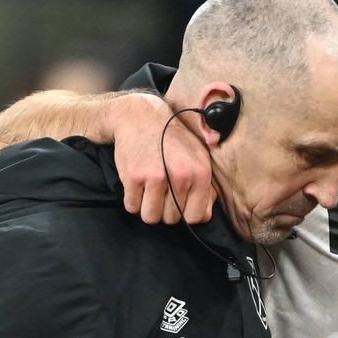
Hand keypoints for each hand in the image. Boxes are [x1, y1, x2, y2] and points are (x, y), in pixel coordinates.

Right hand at [106, 92, 215, 223]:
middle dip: (165, 210)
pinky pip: (132, 207)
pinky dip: (133, 200)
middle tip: (161, 191)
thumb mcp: (199, 156)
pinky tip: (137, 185)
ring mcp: (155, 177)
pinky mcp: (133, 177)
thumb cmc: (173, 140)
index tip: (179, 202)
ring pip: (151, 217)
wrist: (140, 117)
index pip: (196, 217)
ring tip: (150, 191)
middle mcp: (181, 176)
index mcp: (201, 173)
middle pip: (172, 219)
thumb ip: (206, 187)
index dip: (186, 213)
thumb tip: (204, 215)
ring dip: (148, 208)